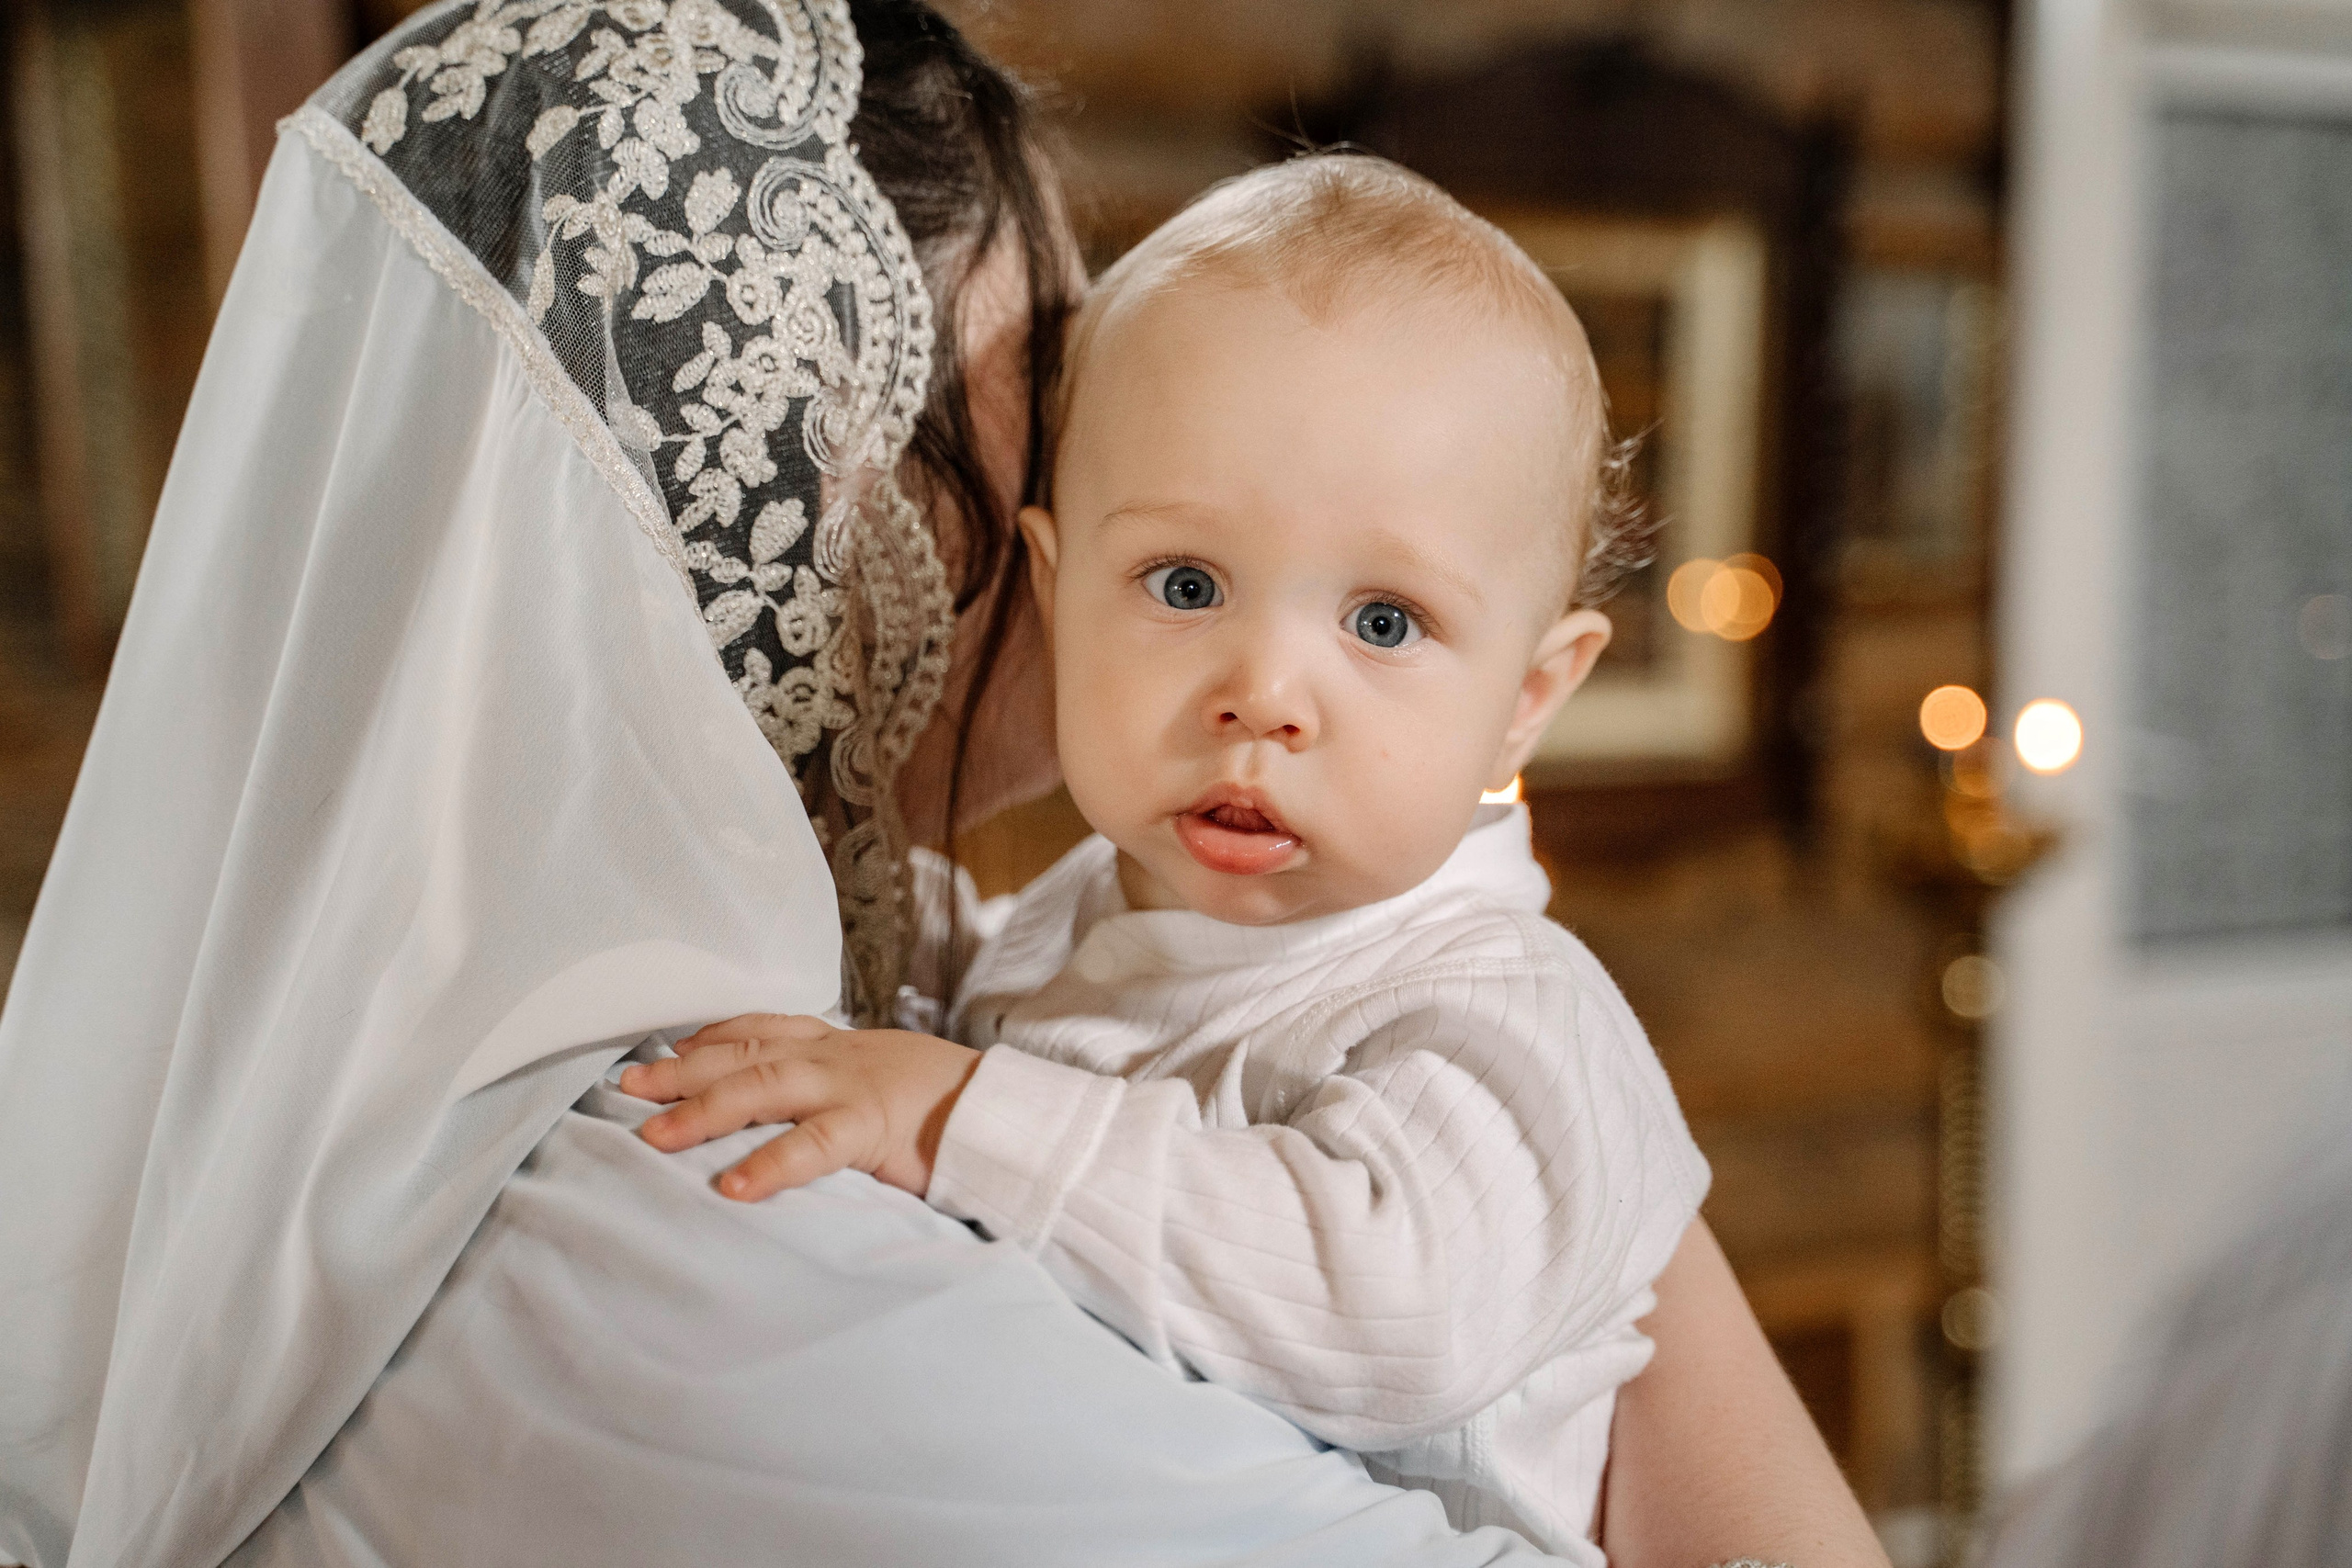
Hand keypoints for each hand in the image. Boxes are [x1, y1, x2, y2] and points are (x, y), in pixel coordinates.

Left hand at [617, 1014, 980, 1201]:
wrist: (1007, 1108)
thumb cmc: (943, 1104)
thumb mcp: (878, 1081)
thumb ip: (827, 1092)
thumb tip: (777, 1117)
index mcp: (836, 1044)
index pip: (759, 1028)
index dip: (707, 1037)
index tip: (662, 1047)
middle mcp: (833, 1056)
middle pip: (743, 1054)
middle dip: (681, 1071)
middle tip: (626, 1088)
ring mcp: (850, 1088)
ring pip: (763, 1088)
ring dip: (703, 1111)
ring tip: (654, 1135)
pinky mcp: (873, 1128)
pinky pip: (812, 1146)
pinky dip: (769, 1165)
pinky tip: (732, 1188)